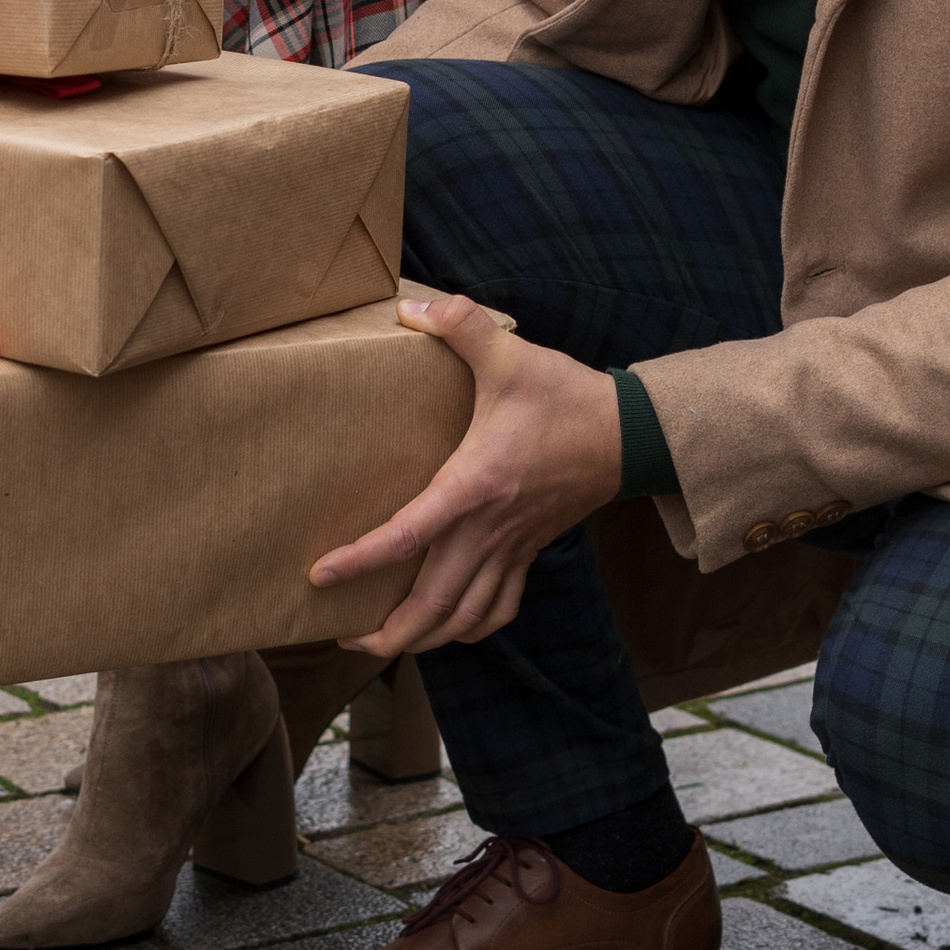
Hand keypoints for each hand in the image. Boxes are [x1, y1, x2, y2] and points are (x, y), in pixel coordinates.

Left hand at [310, 290, 624, 655]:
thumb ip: (460, 324)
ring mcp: (511, 547)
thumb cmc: (566, 397)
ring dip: (423, 640)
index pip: (407, 536)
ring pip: (464, 618)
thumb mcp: (510, 354)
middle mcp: (488, 528)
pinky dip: (471, 628)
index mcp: (473, 485)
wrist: (629, 433)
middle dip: (386, 633)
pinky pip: (500, 608)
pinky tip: (450, 628)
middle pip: (433, 603)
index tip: (320, 574)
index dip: (360, 560)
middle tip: (343, 636)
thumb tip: (409, 307)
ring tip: (384, 642)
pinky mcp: (529, 551)